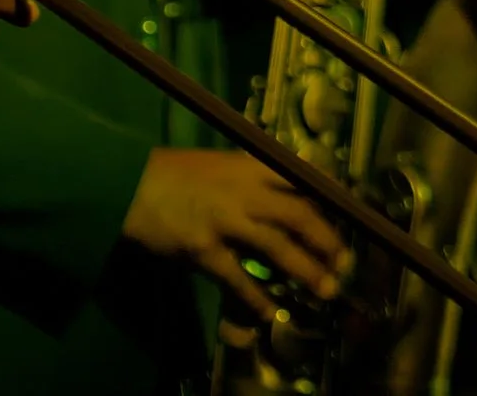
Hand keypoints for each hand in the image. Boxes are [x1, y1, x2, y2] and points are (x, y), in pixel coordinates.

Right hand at [121, 150, 346, 319]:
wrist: (126, 183)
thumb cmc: (172, 174)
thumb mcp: (218, 165)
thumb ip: (250, 177)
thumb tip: (283, 195)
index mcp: (247, 164)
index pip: (301, 176)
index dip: (329, 196)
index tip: (349, 213)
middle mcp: (242, 189)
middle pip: (299, 213)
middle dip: (326, 239)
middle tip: (344, 260)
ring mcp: (224, 219)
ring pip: (278, 246)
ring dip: (306, 270)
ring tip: (324, 289)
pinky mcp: (203, 247)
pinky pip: (238, 278)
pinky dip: (257, 297)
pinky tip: (270, 311)